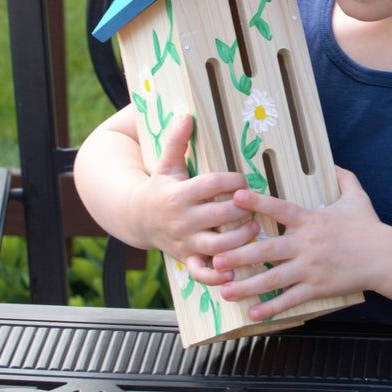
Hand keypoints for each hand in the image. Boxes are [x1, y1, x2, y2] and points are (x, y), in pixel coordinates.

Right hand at [132, 114, 260, 284]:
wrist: (137, 218)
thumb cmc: (160, 186)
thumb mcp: (166, 164)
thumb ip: (177, 141)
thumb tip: (187, 115)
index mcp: (179, 194)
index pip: (213, 185)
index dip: (233, 181)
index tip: (243, 180)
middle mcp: (183, 220)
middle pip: (220, 216)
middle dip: (241, 210)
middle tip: (254, 205)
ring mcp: (185, 242)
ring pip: (218, 247)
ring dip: (239, 240)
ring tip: (254, 228)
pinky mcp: (185, 259)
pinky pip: (202, 274)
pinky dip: (217, 277)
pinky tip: (235, 271)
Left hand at [212, 167, 383, 319]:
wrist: (385, 257)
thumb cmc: (369, 226)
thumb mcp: (357, 196)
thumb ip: (343, 178)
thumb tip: (332, 162)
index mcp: (311, 220)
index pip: (280, 208)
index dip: (257, 202)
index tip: (235, 197)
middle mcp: (306, 244)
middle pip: (267, 249)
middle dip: (239, 255)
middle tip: (215, 259)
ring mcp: (310, 268)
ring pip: (272, 278)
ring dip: (246, 285)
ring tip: (224, 290)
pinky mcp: (317, 287)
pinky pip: (290, 299)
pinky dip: (271, 306)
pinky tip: (253, 311)